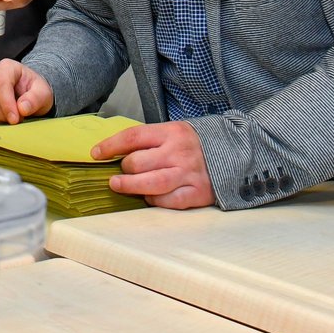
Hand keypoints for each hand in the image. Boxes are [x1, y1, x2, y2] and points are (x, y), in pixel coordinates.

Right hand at [0, 60, 53, 123]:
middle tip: (14, 120)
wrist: (27, 95)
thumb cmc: (34, 92)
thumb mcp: (43, 94)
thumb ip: (36, 99)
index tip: (16, 119)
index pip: (0, 84)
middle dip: (0, 114)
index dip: (6, 104)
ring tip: (7, 120)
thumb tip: (22, 108)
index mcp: (6, 67)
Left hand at [92, 122, 213, 208]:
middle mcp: (179, 152)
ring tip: (118, 185)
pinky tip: (148, 197)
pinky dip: (154, 200)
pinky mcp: (197, 193)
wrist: (237, 154)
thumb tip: (117, 151)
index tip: (96, 153)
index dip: (110, 145)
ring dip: (129, 186)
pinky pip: (169, 201)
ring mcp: (188, 174)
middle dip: (124, 168)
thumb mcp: (175, 131)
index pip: (132, 137)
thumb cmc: (197, 144)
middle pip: (138, 162)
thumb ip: (151, 140)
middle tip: (121, 171)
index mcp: (172, 132)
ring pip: (150, 183)